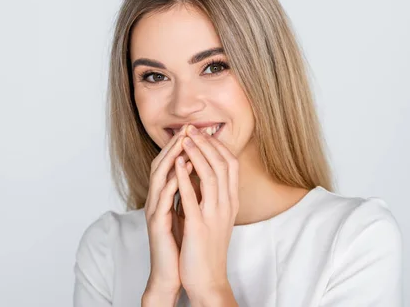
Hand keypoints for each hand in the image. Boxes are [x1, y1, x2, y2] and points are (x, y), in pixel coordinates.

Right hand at [143, 126, 193, 296]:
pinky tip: (178, 176)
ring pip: (158, 179)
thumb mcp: (187, 210)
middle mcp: (157, 200)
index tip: (195, 129)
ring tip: (182, 143)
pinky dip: (169, 186)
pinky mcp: (157, 225)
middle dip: (174, 145)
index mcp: (165, 195)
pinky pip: (161, 202)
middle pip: (162, 165)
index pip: (171, 163)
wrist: (174, 272)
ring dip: (170, 160)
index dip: (181, 145)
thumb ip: (188, 190)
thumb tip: (199, 169)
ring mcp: (155, 211)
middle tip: (186, 128)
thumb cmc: (181, 242)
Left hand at [174, 125, 239, 298]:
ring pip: (211, 176)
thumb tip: (199, 171)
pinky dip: (186, 178)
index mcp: (231, 201)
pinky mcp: (199, 227)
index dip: (217, 145)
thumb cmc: (207, 247)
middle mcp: (227, 205)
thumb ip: (209, 194)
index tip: (203, 133)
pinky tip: (178, 165)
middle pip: (223, 164)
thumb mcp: (213, 215)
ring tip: (185, 140)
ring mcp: (215, 215)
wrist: (208, 278)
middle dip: (207, 144)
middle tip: (193, 130)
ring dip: (197, 154)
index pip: (231, 164)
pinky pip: (193, 198)